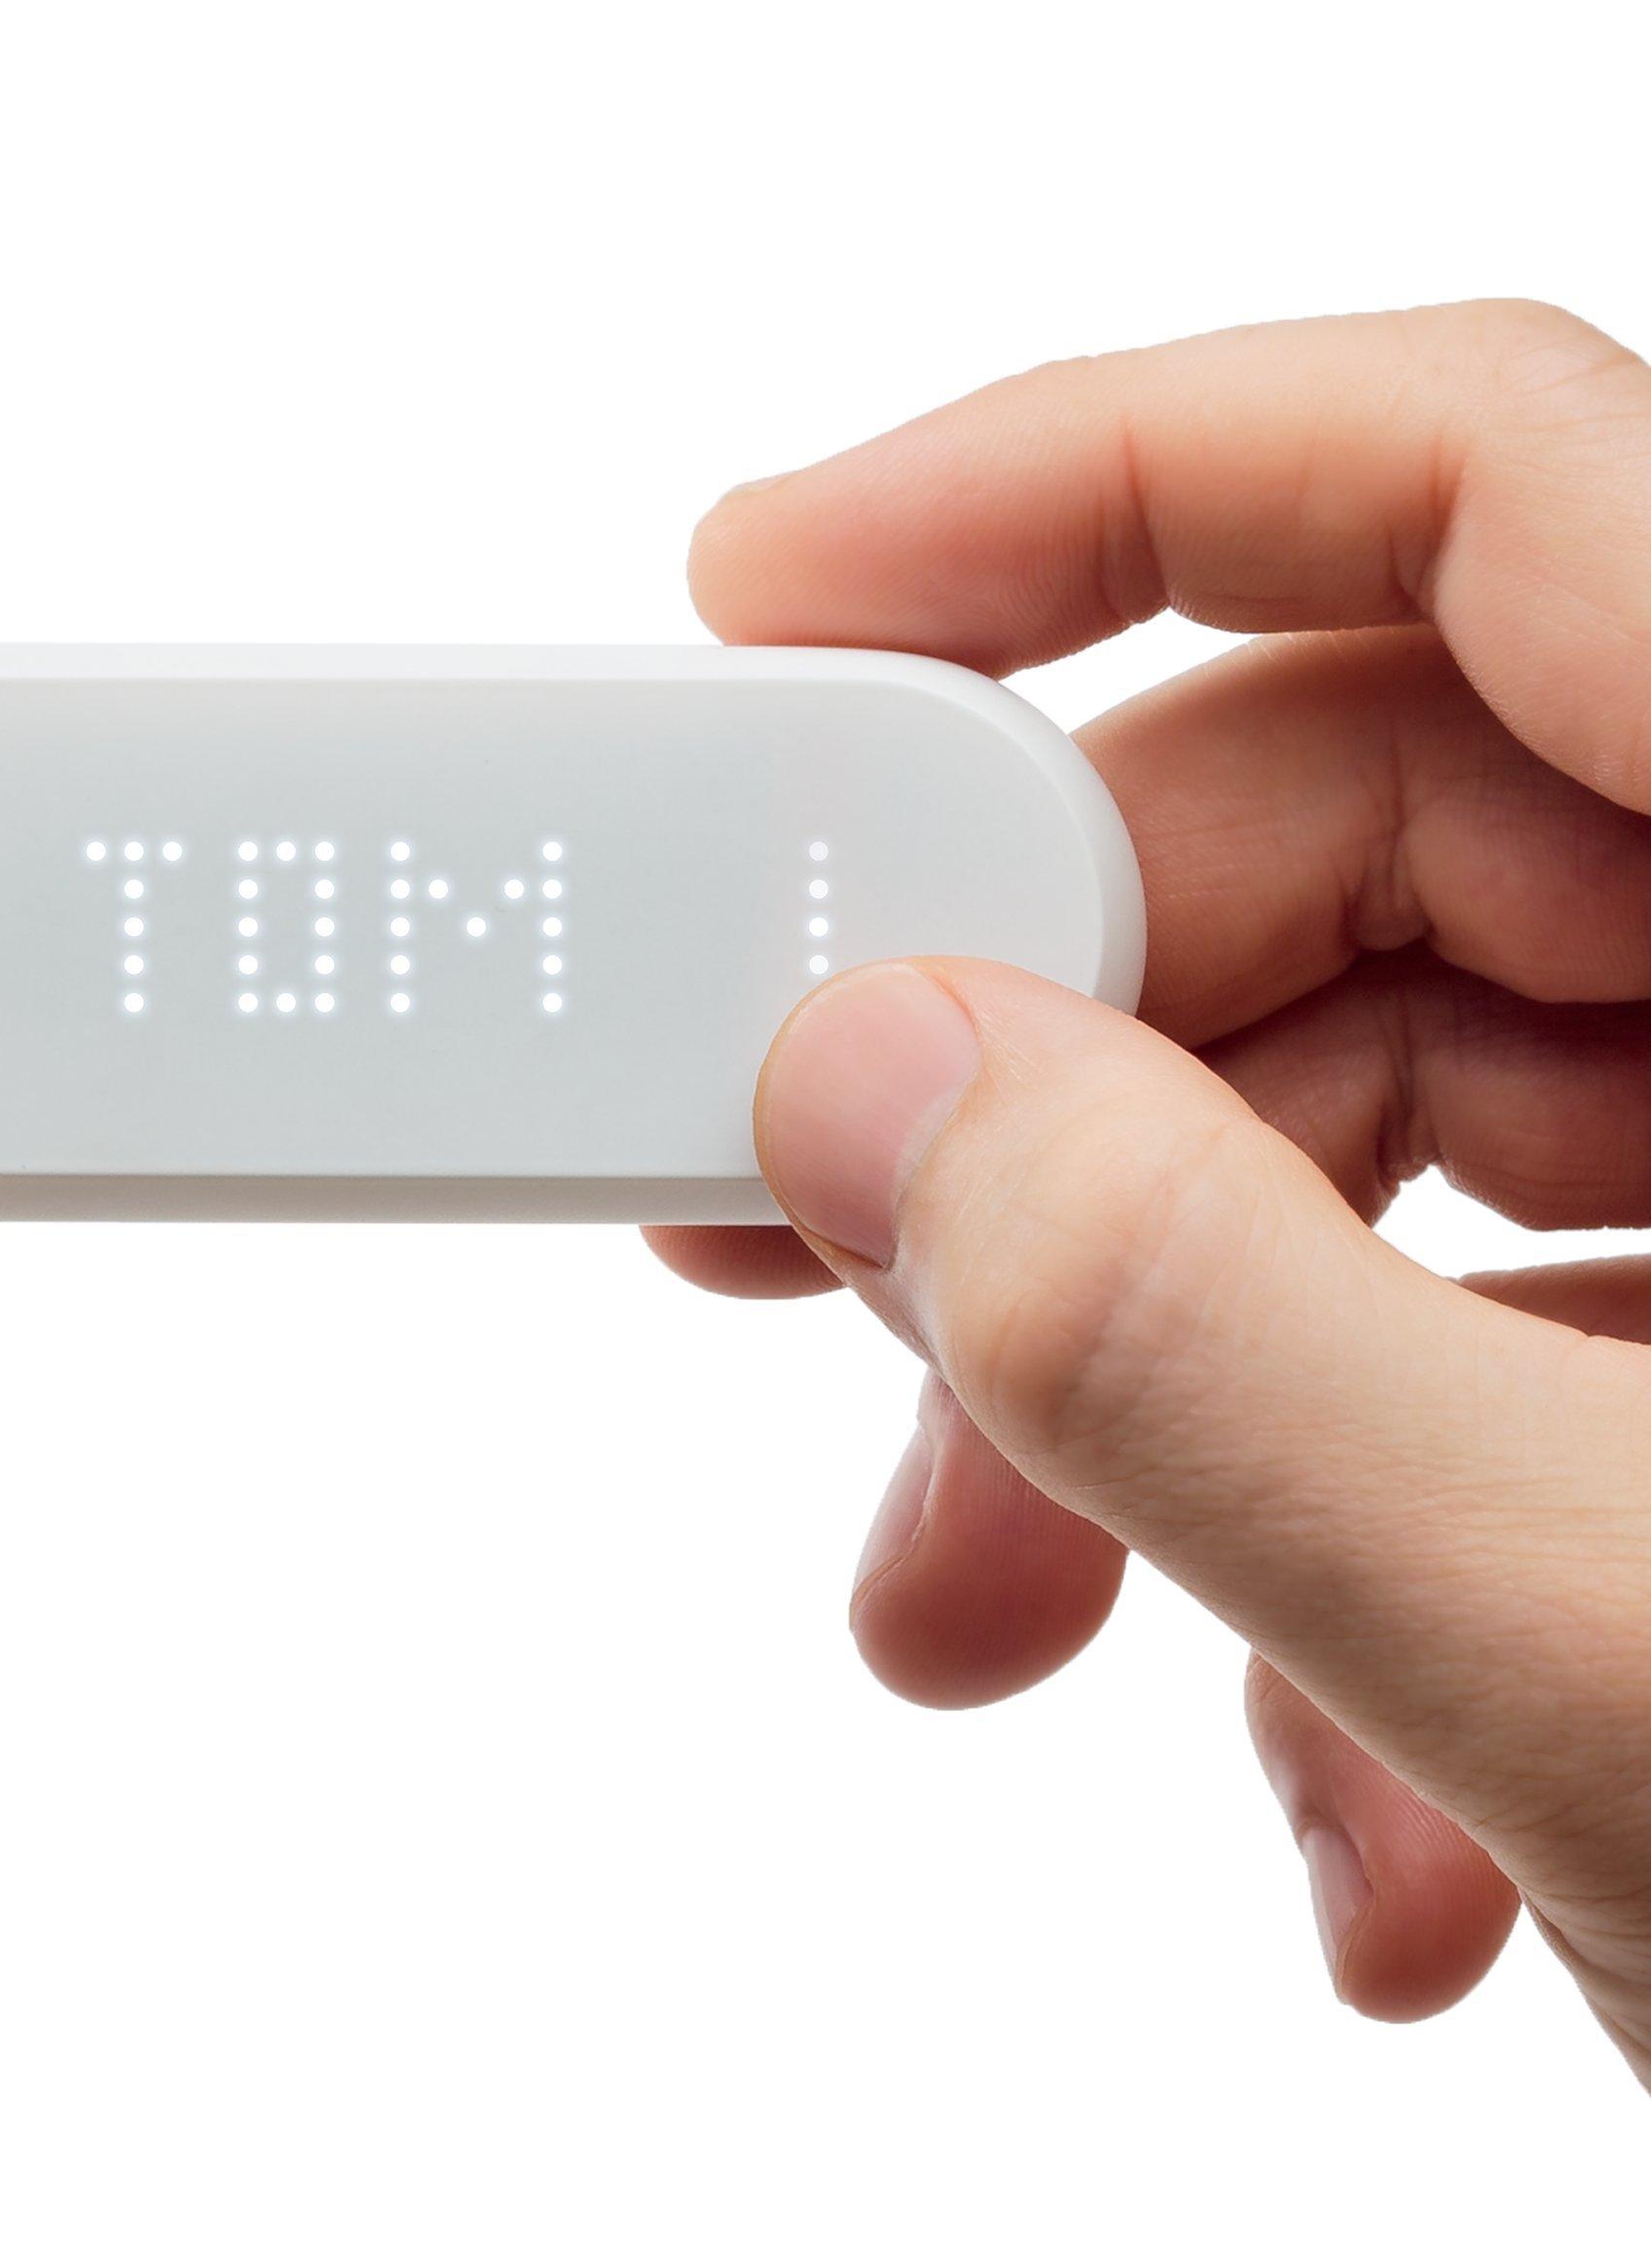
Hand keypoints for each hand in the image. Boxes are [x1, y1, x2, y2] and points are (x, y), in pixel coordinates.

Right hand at [652, 299, 1650, 2067]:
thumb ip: (1229, 1364)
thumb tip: (870, 1101)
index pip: (1489, 479)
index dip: (1086, 477)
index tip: (770, 607)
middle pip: (1362, 837)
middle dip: (1036, 1078)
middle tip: (780, 1248)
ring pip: (1385, 1107)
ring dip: (1141, 1365)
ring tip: (993, 1605)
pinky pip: (1497, 1322)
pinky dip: (1334, 1522)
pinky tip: (1328, 1790)